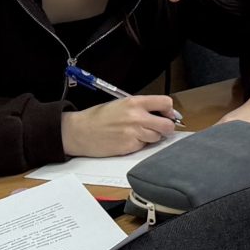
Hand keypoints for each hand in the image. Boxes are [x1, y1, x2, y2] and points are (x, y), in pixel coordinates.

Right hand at [60, 95, 180, 157]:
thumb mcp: (121, 104)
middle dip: (166, 128)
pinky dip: (140, 145)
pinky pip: (144, 146)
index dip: (169, 110)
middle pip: (167, 125)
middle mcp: (137, 117)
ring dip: (152, 137)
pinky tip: (128, 140)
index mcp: (135, 102)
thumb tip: (162, 113)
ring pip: (157, 137)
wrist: (80, 131)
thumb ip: (142, 107)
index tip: (167, 114)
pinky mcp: (130, 146)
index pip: (165, 102)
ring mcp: (134, 133)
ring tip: (138, 134)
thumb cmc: (99, 117)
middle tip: (158, 128)